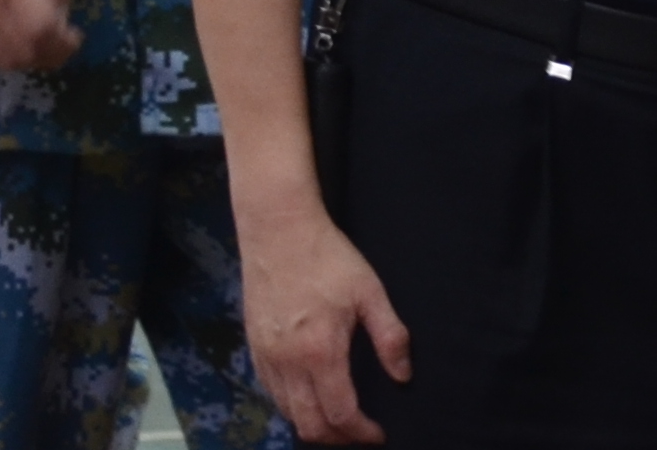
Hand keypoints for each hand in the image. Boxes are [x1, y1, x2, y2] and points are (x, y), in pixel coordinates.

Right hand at [0, 0, 82, 72]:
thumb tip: (60, 24)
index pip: (40, 30)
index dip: (63, 45)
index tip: (75, 38)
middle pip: (21, 50)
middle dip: (48, 54)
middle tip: (59, 43)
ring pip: (0, 58)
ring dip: (26, 58)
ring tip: (38, 42)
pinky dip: (2, 56)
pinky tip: (14, 42)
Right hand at [241, 200, 415, 445]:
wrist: (277, 228)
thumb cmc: (328, 256)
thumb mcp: (369, 290)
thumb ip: (389, 336)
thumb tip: (403, 376)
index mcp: (320, 351)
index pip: (340, 414)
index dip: (362, 432)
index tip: (379, 432)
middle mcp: (288, 361)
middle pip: (310, 425)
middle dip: (338, 438)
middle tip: (359, 431)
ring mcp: (266, 355)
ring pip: (287, 412)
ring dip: (314, 422)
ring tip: (337, 416)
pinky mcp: (253, 345)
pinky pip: (271, 391)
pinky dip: (291, 404)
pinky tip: (309, 393)